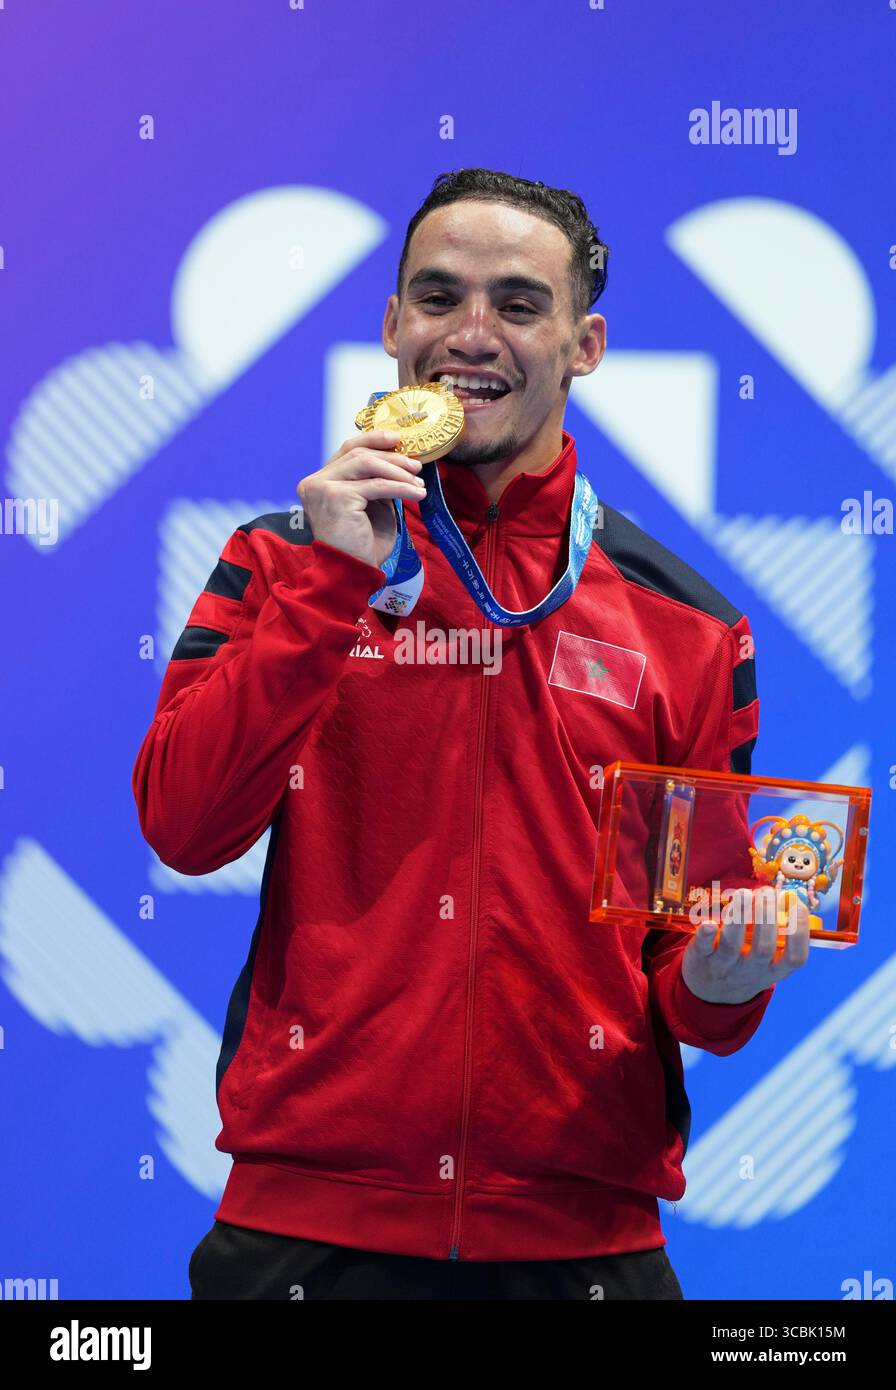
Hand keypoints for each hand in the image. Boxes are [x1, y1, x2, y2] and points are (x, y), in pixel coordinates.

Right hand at [296, 430, 426, 569]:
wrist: (351, 573)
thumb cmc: (361, 545)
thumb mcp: (370, 506)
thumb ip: (376, 483)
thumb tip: (399, 462)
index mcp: (319, 482)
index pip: (347, 450)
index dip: (373, 440)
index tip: (397, 439)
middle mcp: (315, 482)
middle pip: (357, 453)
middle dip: (391, 456)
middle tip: (416, 464)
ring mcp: (323, 487)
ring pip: (366, 463)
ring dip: (397, 470)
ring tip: (418, 481)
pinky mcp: (336, 497)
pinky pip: (376, 485)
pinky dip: (400, 487)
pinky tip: (416, 493)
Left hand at [681, 887, 809, 1004]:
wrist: (711, 992)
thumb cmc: (746, 965)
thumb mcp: (769, 962)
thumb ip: (779, 935)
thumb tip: (790, 897)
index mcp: (773, 970)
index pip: (795, 958)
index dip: (800, 932)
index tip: (796, 905)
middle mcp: (750, 970)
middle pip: (763, 948)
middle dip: (767, 916)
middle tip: (767, 892)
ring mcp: (724, 965)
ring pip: (732, 945)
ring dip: (739, 917)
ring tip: (744, 893)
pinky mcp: (700, 958)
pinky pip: (703, 947)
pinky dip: (705, 935)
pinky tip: (710, 922)